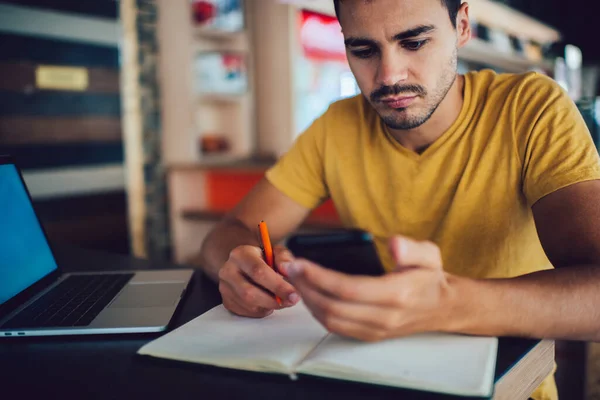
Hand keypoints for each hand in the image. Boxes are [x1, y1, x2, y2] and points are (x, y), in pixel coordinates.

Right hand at [219, 245, 300, 317]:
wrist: (246, 265)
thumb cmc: (264, 259)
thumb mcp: (276, 252)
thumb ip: (284, 258)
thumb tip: (288, 268)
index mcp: (240, 254)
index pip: (258, 272)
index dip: (278, 286)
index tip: (294, 294)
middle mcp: (228, 270)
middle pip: (250, 293)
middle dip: (274, 300)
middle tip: (291, 301)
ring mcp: (225, 287)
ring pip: (249, 305)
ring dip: (269, 306)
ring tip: (281, 300)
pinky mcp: (227, 301)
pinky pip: (247, 312)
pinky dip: (262, 310)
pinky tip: (269, 302)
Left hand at [281, 236, 454, 340]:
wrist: (443, 308)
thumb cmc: (430, 277)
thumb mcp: (429, 254)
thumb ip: (412, 248)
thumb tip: (393, 244)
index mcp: (396, 295)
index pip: (348, 289)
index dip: (319, 277)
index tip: (299, 263)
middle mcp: (385, 317)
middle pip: (333, 307)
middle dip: (305, 287)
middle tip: (289, 267)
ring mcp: (376, 330)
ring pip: (330, 320)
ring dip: (307, 300)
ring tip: (294, 279)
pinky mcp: (370, 335)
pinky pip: (336, 327)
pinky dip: (317, 311)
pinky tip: (309, 293)